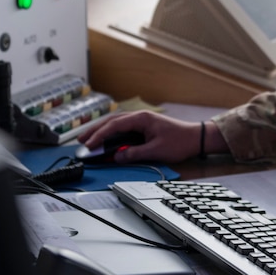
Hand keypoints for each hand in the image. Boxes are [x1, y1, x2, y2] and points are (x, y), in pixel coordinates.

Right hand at [77, 110, 223, 163]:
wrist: (195, 138)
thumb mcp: (156, 150)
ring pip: (116, 124)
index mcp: (141, 119)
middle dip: (95, 131)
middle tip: (80, 142)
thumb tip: (117, 157)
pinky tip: (105, 140)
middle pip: (111, 121)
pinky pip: (122, 129)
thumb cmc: (179, 142)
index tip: (89, 145)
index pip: (115, 125)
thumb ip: (135, 153)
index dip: (100, 135)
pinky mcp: (143, 127)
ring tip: (87, 140)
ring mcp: (141, 121)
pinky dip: (111, 134)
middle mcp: (139, 117)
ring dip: (101, 131)